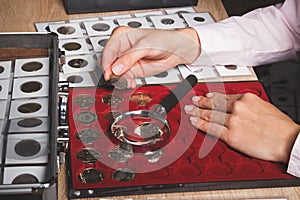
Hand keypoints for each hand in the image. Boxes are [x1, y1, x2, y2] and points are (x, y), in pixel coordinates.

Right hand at [101, 26, 199, 87]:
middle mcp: (122, 48)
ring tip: (127, 81)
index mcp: (122, 36)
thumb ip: (130, 57)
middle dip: (113, 73)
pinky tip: (130, 82)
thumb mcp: (145, 46)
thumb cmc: (164, 40)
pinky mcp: (132, 70)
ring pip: (115, 73)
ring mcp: (126, 60)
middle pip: (109, 62)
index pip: (108, 50)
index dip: (107, 62)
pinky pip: (123, 78)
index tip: (109, 72)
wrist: (176, 50)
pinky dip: (125, 82)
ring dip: (120, 80)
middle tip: (119, 78)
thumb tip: (116, 68)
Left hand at [184, 92, 299, 162]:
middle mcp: (238, 108)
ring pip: (210, 115)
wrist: (289, 140)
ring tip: (189, 110)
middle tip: (192, 101)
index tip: (206, 95)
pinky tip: (194, 121)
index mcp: (246, 98)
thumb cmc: (281, 126)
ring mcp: (233, 121)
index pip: (224, 97)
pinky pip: (212, 129)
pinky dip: (201, 124)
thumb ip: (248, 105)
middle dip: (201, 102)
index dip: (213, 96)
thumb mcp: (264, 106)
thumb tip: (238, 104)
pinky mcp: (231, 136)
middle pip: (214, 104)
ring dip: (197, 112)